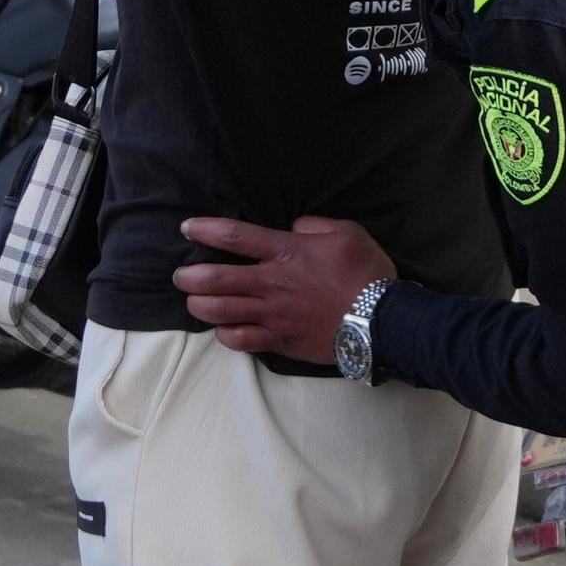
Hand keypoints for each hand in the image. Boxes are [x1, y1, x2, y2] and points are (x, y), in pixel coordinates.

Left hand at [176, 216, 395, 361]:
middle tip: (182, 275)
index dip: (205, 230)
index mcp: (287, 252)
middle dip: (189, 276)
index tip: (187, 228)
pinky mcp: (279, 341)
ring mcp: (273, 315)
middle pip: (215, 279)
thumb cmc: (367, 274)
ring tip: (194, 301)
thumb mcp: (347, 233)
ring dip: (198, 305)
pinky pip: (240, 340)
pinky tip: (224, 328)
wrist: (383, 322)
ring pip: (219, 311)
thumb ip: (314, 225)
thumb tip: (294, 227)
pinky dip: (225, 334)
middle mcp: (272, 284)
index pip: (235, 236)